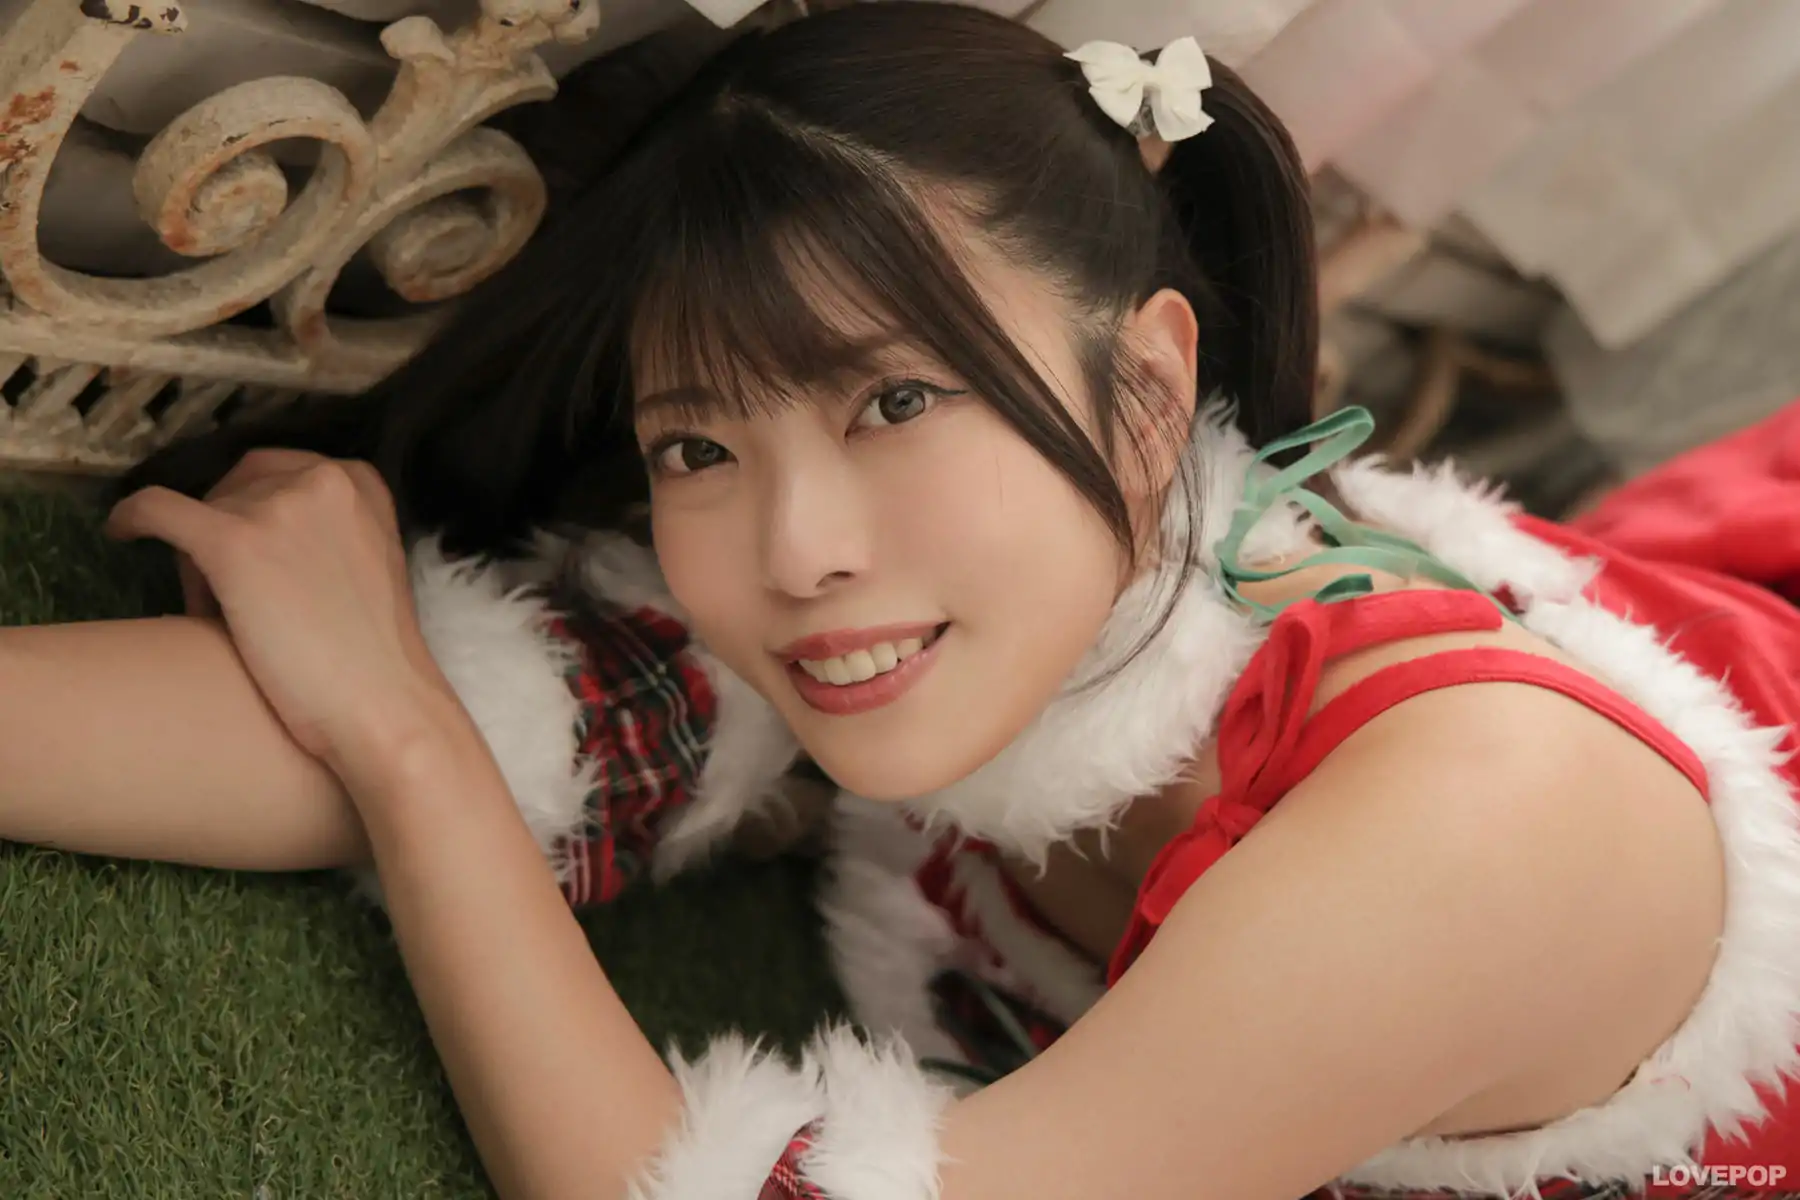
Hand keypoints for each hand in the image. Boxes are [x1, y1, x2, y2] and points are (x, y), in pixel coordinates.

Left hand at [105, 449, 461, 783]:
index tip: (251, 554)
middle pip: (238, 487)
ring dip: (201, 560)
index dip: (254, 512)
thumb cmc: (376, 656)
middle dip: (226, 531)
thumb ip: (327, 530)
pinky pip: (157, 510)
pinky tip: (122, 532)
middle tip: (233, 596)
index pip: (279, 472)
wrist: (382, 705)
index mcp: (359, 480)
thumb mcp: (369, 561)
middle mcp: (321, 479)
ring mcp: (275, 506)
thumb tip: (256, 533)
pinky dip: (133, 519)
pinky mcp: (231, 541)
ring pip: (202, 512)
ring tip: (224, 620)